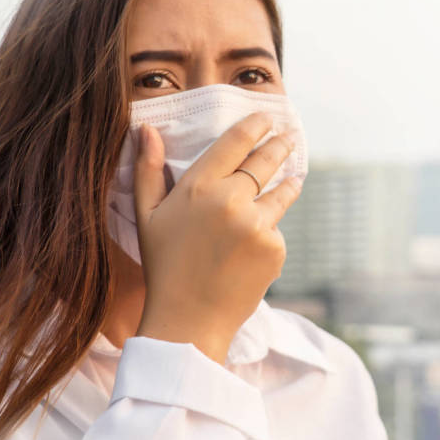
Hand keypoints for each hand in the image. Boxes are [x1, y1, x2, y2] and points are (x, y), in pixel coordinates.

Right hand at [131, 111, 302, 363]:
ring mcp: (257, 224)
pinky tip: (253, 247)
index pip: (235, 142)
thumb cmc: (164, 267)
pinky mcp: (275, 248)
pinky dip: (269, 233)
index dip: (255, 125)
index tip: (267, 117)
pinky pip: (276, 230)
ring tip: (294, 176)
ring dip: (288, 184)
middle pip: (265, 161)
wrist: (188, 322)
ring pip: (280, 194)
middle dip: (280, 145)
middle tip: (288, 137)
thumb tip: (146, 129)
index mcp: (198, 187)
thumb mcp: (146, 217)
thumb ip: (147, 170)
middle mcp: (231, 200)